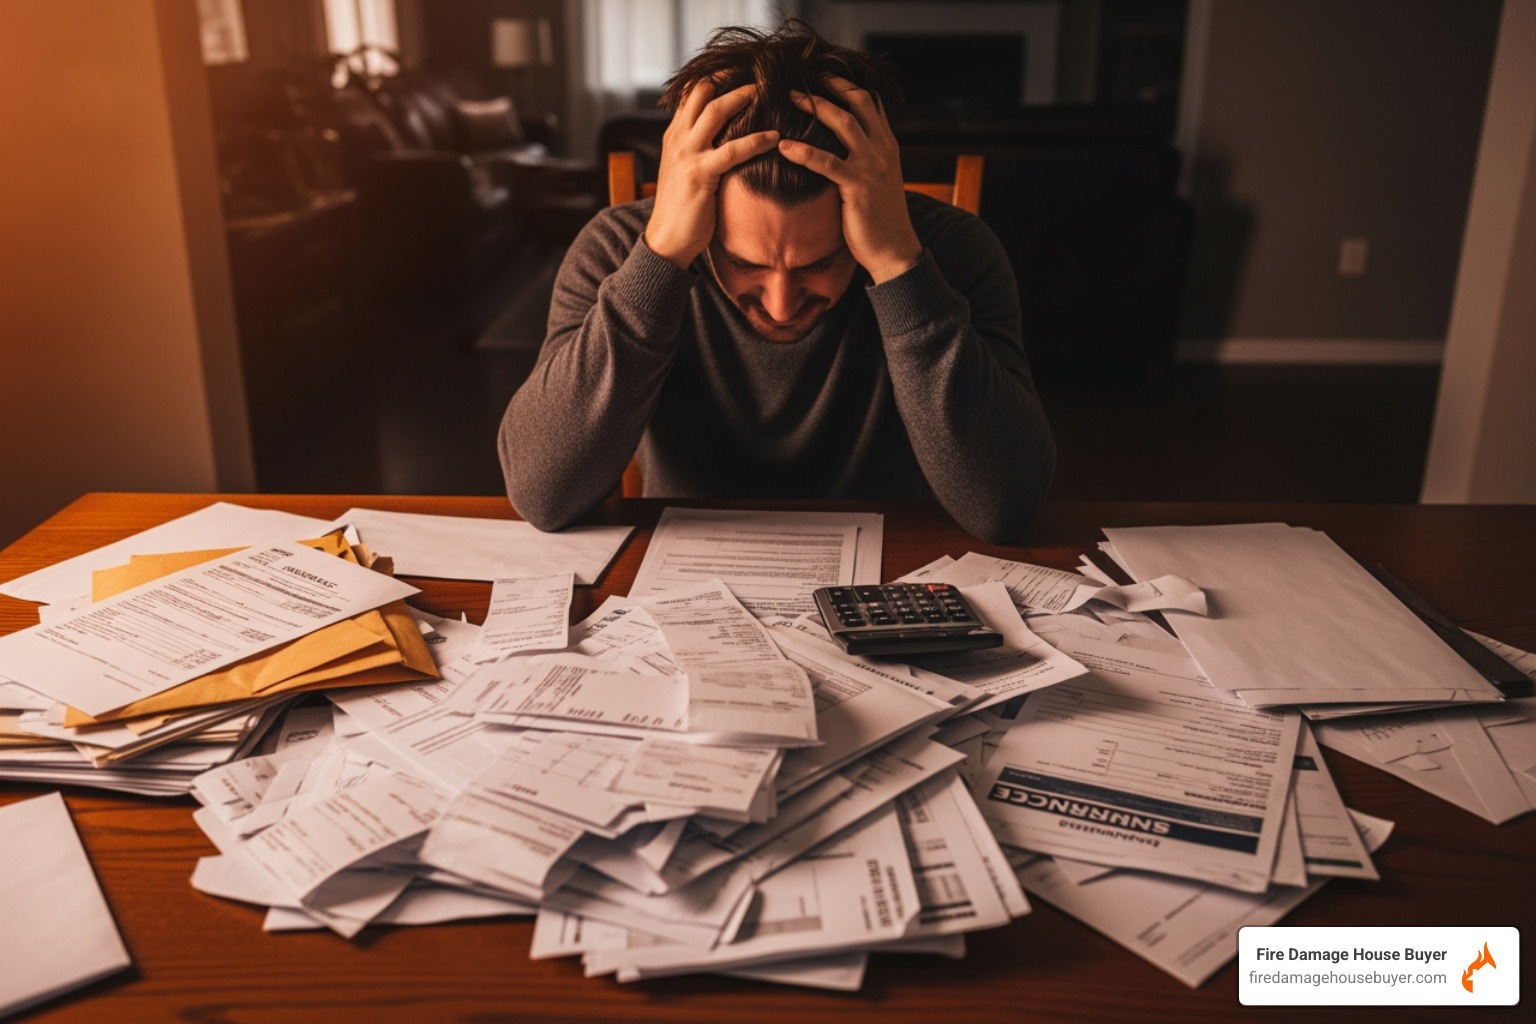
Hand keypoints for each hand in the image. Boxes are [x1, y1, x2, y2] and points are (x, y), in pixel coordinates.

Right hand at [644, 81, 778, 269]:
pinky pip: (732, 150)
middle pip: (702, 92)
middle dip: (732, 79)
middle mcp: (677, 139)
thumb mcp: (685, 170)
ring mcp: (687, 155)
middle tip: (760, 75)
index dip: (716, 78)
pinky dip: (756, 140)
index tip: (741, 72)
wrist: (667, 240)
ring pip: (716, 112)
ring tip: (769, 94)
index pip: (692, 94)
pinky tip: (774, 138)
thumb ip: (698, 149)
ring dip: (744, 98)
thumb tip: (727, 138)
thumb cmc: (682, 209)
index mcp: (674, 135)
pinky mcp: (700, 174)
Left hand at [777, 77, 922, 283]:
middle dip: (831, 86)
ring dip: (816, 108)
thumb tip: (840, 149)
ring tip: (791, 98)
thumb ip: (864, 159)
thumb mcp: (877, 181)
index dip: (846, 86)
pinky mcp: (858, 186)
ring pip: (844, 123)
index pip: (870, 103)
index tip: (822, 77)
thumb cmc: (880, 220)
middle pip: (858, 102)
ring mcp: (872, 166)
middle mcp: (883, 149)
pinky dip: (803, 151)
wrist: (895, 251)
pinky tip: (783, 146)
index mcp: (888, 145)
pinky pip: (827, 162)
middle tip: (803, 79)